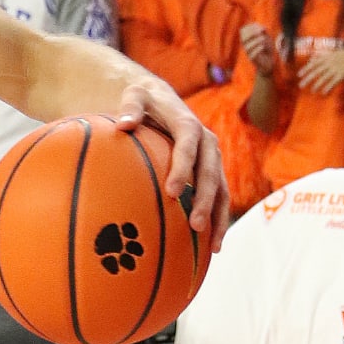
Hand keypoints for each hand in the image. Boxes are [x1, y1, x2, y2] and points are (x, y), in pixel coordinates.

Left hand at [114, 80, 228, 237]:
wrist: (163, 99)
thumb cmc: (144, 100)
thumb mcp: (135, 95)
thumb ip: (130, 107)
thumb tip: (123, 124)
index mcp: (188, 124)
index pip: (188, 146)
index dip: (183, 167)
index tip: (172, 191)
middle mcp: (207, 142)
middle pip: (210, 172)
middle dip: (204, 200)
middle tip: (194, 225)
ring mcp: (212, 159)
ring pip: (221, 190)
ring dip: (217, 217)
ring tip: (212, 246)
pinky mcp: (212, 172)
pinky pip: (219, 198)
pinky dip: (218, 221)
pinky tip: (211, 247)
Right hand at [240, 23, 277, 74]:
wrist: (268, 61)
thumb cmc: (267, 48)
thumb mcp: (267, 37)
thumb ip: (264, 32)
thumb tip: (262, 29)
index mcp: (247, 39)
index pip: (243, 31)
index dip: (250, 27)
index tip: (260, 27)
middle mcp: (246, 45)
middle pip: (243, 38)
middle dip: (252, 33)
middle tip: (261, 32)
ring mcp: (248, 53)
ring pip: (248, 46)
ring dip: (256, 40)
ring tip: (264, 39)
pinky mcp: (252, 59)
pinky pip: (252, 54)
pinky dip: (258, 49)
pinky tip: (262, 47)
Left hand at [298, 45, 343, 95]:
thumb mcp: (333, 53)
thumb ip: (322, 55)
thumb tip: (311, 58)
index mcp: (327, 57)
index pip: (313, 63)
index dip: (305, 69)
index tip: (299, 75)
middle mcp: (330, 62)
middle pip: (316, 72)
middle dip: (307, 78)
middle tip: (301, 85)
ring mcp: (336, 69)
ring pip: (324, 78)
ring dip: (317, 85)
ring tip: (312, 90)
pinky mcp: (342, 75)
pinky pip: (333, 82)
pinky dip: (328, 88)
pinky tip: (323, 92)